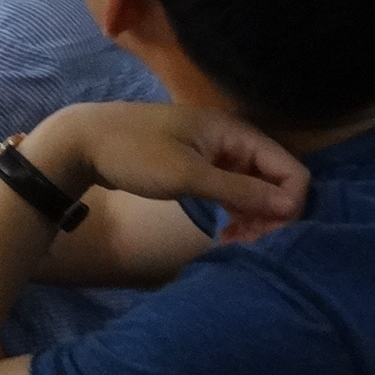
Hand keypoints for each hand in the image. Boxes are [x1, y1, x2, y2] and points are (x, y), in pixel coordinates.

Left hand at [27, 103, 310, 243]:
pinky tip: (224, 233)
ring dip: (252, 217)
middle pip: (275, 181)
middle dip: (270, 214)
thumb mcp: (188, 176)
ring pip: (254, 189)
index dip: (286, 204)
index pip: (289, 170)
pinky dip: (235, 211)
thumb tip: (291, 206)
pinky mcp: (200, 166)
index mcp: (234, 132)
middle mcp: (231, 139)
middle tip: (244, 243)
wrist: (82, 143)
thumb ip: (240, 190)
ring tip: (232, 241)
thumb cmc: (134, 155)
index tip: (261, 232)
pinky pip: (233, 190)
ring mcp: (216, 153)